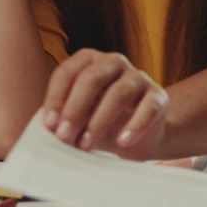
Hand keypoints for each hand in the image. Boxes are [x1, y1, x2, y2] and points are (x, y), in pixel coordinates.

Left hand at [41, 49, 169, 159]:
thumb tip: (48, 130)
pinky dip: (135, 126)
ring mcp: (139, 77)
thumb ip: (63, 118)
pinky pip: (148, 108)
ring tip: (86, 146)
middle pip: (92, 78)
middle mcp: (114, 62)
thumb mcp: (79, 118)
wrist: (138, 136)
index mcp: (89, 61)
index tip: (49, 125)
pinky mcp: (159, 96)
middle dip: (75, 109)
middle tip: (64, 136)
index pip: (68, 72)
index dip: (56, 98)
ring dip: (99, 121)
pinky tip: (123, 142)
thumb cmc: (100, 121)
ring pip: (119, 92)